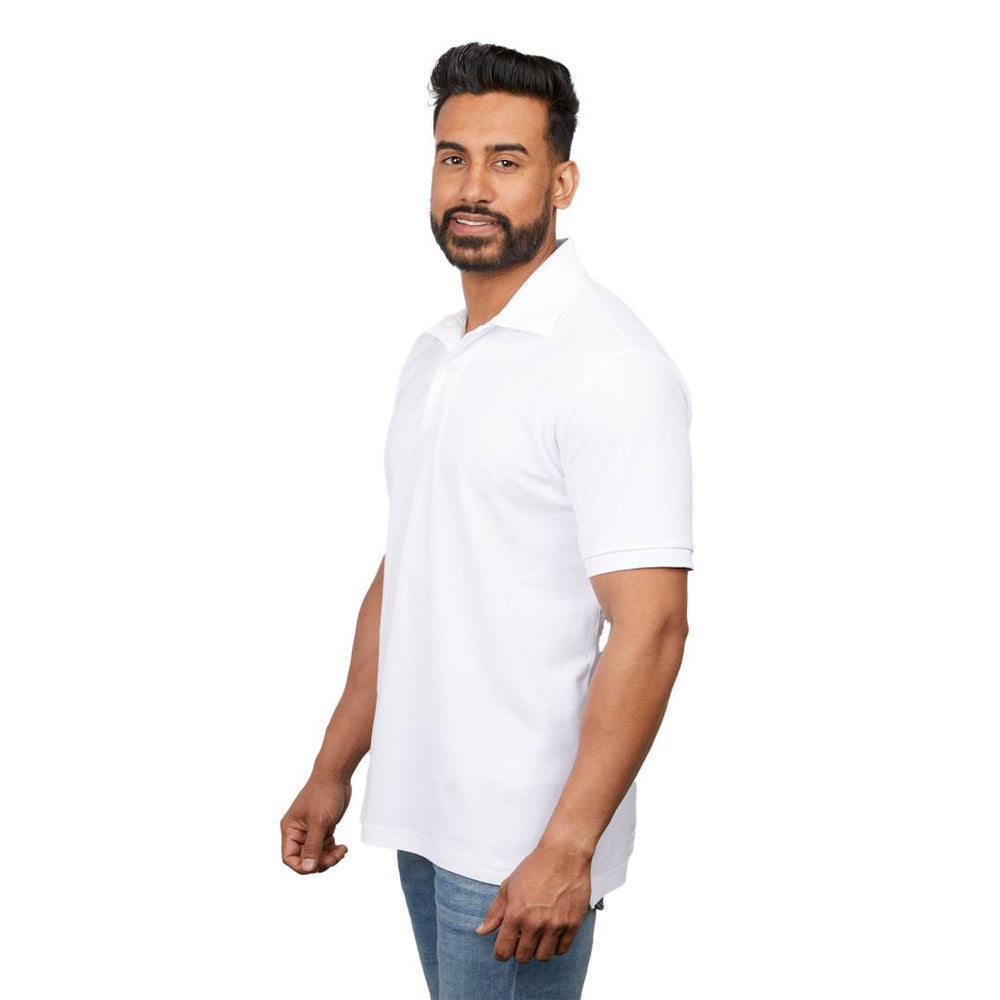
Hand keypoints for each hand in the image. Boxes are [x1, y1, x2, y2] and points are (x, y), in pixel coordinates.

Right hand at [280, 773, 351, 873]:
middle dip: (320, 862)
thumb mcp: (319, 821)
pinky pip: (325, 847)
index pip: (289, 857)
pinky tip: (342, 847)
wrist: (336, 774)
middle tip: (336, 856)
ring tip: (342, 851)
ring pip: (316, 855)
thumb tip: (308, 868)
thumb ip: (313, 846)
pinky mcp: (322, 828)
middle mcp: (298, 832)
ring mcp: (311, 830)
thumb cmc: (324, 793)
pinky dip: (333, 850)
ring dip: (329, 857)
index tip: (318, 865)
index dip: (302, 866)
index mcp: (290, 829)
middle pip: (305, 859)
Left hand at [475, 841, 592, 962]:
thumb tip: (482, 931)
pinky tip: (552, 934)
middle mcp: (535, 923)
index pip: (503, 951)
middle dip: (519, 951)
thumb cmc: (535, 867)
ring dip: (538, 950)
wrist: (564, 854)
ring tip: (538, 936)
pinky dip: (556, 946)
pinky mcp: (573, 924)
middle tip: (521, 938)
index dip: (500, 953)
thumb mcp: (509, 886)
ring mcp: (555, 925)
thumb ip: (495, 912)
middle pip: (523, 957)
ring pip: (543, 957)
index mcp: (516, 914)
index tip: (503, 949)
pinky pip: (563, 950)